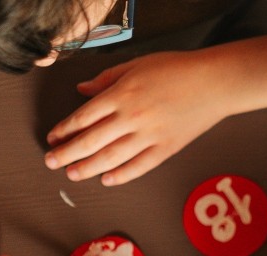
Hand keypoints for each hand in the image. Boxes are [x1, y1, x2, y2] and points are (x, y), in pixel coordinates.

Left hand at [45, 51, 236, 185]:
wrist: (215, 83)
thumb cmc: (178, 69)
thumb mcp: (137, 65)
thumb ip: (107, 79)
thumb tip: (82, 90)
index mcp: (121, 94)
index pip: (83, 117)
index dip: (64, 129)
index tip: (53, 137)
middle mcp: (132, 117)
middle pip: (90, 141)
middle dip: (67, 153)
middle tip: (52, 161)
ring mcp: (149, 135)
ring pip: (111, 157)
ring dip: (87, 168)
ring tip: (72, 174)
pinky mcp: (166, 148)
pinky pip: (139, 166)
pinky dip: (121, 175)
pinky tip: (107, 180)